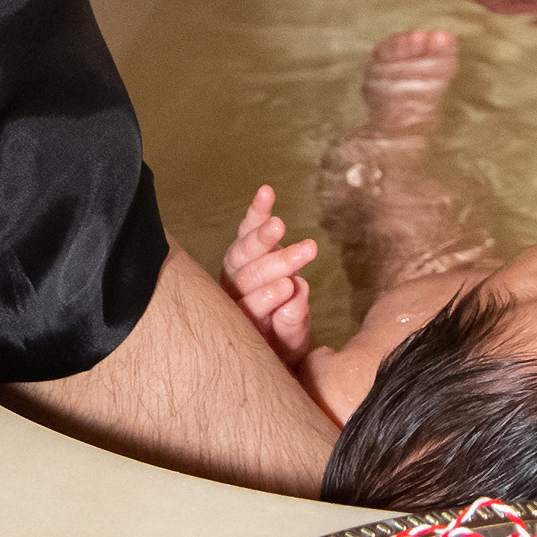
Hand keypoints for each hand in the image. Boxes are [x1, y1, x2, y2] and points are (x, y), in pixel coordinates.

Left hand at [220, 186, 316, 361]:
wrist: (272, 338)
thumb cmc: (282, 344)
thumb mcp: (290, 345)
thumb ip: (291, 324)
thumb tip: (298, 295)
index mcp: (240, 321)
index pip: (249, 307)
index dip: (267, 298)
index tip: (289, 288)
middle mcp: (233, 293)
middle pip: (248, 276)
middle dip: (276, 264)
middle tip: (304, 253)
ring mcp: (235, 270)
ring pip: (243, 250)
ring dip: (262, 237)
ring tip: (279, 224)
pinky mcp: (244, 249)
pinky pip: (247, 229)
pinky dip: (257, 211)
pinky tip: (266, 192)